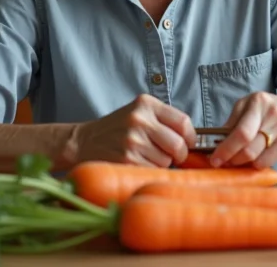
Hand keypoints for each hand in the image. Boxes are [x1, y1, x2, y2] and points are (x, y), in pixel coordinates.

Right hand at [71, 94, 195, 167]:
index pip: (183, 121)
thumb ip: (164, 120)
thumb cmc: (117, 129)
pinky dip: (150, 172)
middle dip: (178, 155)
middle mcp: (139, 120)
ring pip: (166, 161)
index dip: (190, 137)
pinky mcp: (125, 159)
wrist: (83, 142)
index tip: (188, 144)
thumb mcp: (139, 113)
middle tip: (170, 156)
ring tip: (146, 157)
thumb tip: (193, 141)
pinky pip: (152, 171)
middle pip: (178, 144)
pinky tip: (138, 165)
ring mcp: (132, 140)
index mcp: (146, 104)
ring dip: (161, 164)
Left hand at [209, 92, 276, 168]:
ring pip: (257, 159)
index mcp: (258, 102)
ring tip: (239, 160)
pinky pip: (268, 162)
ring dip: (244, 164)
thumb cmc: (268, 110)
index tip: (215, 159)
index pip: (241, 132)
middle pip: (249, 149)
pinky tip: (255, 158)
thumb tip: (216, 143)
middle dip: (233, 160)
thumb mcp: (249, 105)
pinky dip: (257, 164)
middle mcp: (273, 115)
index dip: (226, 149)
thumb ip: (233, 121)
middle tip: (225, 163)